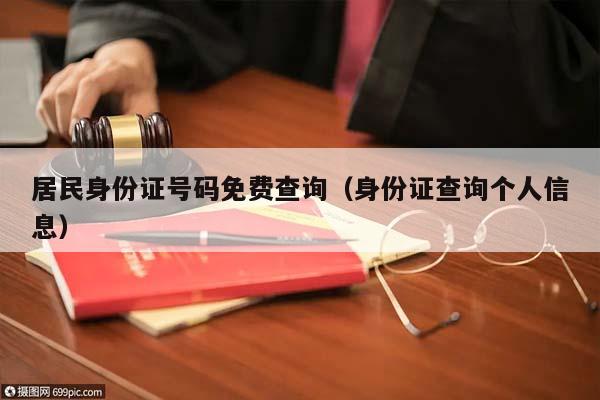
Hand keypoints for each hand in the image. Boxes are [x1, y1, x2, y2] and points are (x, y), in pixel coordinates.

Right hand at [36, 38, 158, 141]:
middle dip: (66, 123)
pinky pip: (45, 100)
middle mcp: (88, 67)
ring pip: (50, 96)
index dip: (80, 109)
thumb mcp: (147, 105)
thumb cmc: (137, 89)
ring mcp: (71, 72)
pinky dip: (49, 120)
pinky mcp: (60, 79)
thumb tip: (128, 145)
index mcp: (112, 71)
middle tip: (77, 143)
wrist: (129, 69)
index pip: (89, 85)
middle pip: (65, 92)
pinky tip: (62, 130)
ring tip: (70, 138)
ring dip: (56, 123)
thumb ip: (138, 124)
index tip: (77, 131)